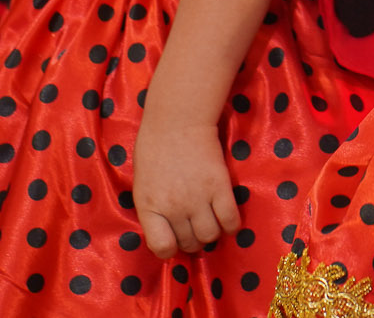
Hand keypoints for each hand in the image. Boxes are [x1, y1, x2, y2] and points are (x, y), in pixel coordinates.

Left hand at [131, 118, 237, 257]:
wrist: (177, 124)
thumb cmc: (154, 152)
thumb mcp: (142, 187)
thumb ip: (154, 212)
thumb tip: (168, 233)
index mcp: (149, 208)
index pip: (162, 248)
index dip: (170, 249)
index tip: (174, 241)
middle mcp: (174, 208)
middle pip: (190, 242)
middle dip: (192, 241)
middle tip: (194, 230)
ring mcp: (198, 198)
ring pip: (210, 235)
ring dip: (211, 234)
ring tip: (210, 223)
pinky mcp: (220, 187)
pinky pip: (230, 219)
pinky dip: (231, 225)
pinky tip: (227, 220)